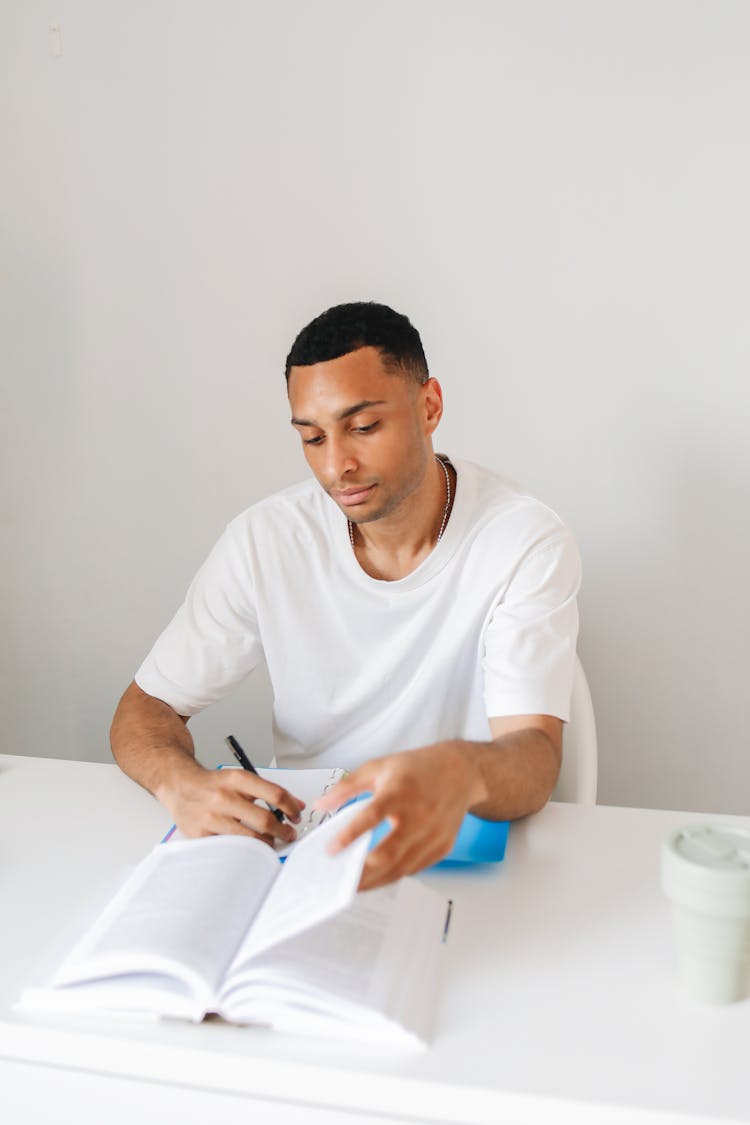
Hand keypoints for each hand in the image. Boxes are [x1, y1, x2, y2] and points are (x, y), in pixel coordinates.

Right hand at [159, 764, 304, 845]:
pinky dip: (244, 850)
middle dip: (283, 831)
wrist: (180, 786)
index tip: (296, 815)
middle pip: (265, 820)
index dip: (291, 807)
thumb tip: (296, 805)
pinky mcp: (202, 835)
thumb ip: (268, 791)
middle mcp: (224, 797)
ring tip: (271, 842)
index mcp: (237, 779)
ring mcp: (212, 817)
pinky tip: (249, 848)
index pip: (275, 794)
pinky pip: (231, 847)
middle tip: (289, 834)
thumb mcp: (240, 779)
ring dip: (267, 843)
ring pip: (250, 838)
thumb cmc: (213, 785)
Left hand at [314, 743, 483, 889]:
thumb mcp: (378, 767)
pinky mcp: (442, 847)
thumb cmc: (418, 768)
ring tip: (353, 886)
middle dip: (360, 872)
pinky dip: (394, 876)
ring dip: (375, 881)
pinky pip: (414, 869)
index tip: (331, 849)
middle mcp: (420, 815)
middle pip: (388, 853)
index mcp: (401, 791)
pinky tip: (377, 877)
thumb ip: (347, 787)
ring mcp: (433, 834)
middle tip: (338, 880)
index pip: (373, 816)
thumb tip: (321, 805)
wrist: (461, 771)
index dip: (350, 835)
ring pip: (401, 868)